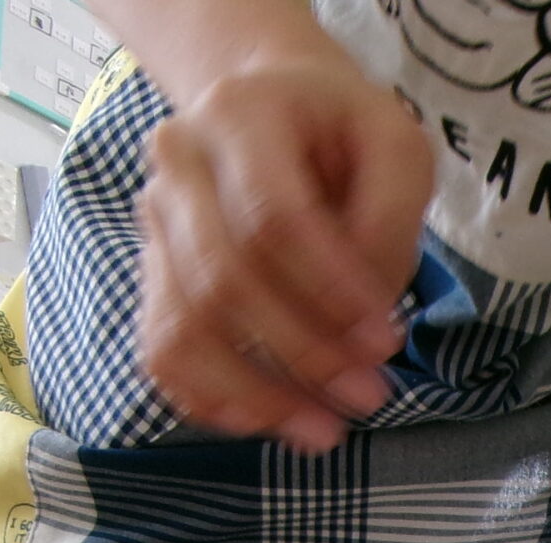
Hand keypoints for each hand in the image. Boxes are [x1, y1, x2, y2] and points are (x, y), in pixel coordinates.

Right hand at [135, 45, 433, 451]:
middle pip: (222, 280)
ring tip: (325, 430)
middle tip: (370, 395)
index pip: (272, 219)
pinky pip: (162, 349)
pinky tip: (267, 420)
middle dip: (302, 353)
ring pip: (183, 325)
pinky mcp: (154, 272)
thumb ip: (391, 220)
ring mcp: (155, 221)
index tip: (385, 340)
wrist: (269, 103)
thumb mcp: (396, 148)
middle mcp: (178, 164)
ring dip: (257, 394)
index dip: (329, 293)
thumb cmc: (342, 131)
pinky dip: (211, 397)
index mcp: (238, 115)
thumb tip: (367, 315)